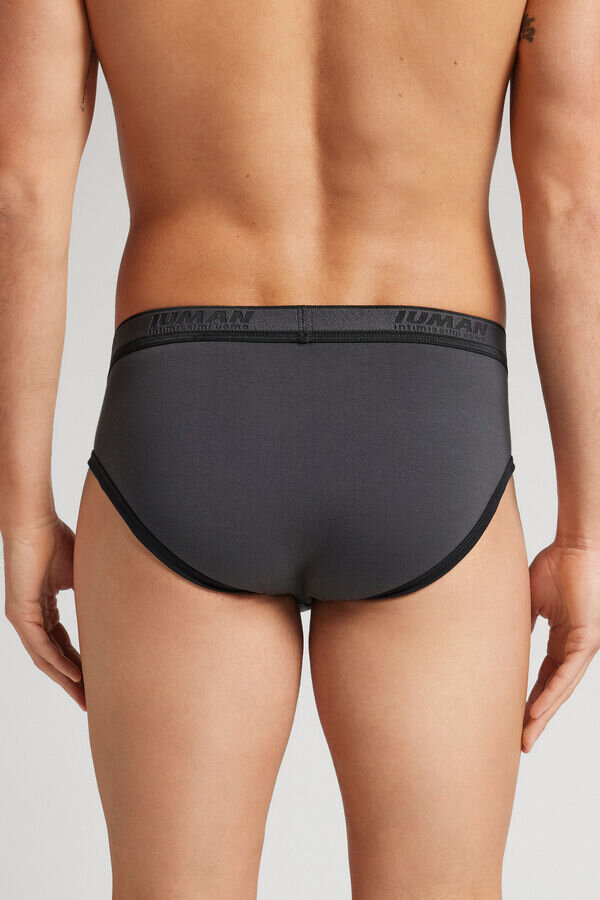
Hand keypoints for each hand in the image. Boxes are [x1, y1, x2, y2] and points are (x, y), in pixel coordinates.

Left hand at [3, 515, 84, 709]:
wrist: (34, 523)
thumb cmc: (57, 539)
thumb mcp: (82, 574)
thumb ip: (94, 593)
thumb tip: (122, 601)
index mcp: (44, 609)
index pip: (61, 645)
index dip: (78, 665)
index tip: (95, 683)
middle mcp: (30, 618)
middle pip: (53, 658)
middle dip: (72, 682)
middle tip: (90, 702)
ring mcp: (23, 617)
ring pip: (45, 657)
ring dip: (66, 679)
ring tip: (85, 696)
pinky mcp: (20, 612)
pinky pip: (41, 645)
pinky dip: (58, 662)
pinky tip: (74, 675)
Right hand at [522, 541, 599, 751]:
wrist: (577, 547)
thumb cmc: (556, 565)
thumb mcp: (527, 602)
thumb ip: (518, 625)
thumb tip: (498, 641)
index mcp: (560, 640)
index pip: (542, 678)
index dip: (528, 700)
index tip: (512, 721)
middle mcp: (573, 649)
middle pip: (552, 692)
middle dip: (536, 719)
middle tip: (520, 744)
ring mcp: (583, 646)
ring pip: (561, 689)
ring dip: (544, 716)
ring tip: (527, 737)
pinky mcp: (588, 640)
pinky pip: (567, 674)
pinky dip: (552, 694)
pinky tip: (538, 711)